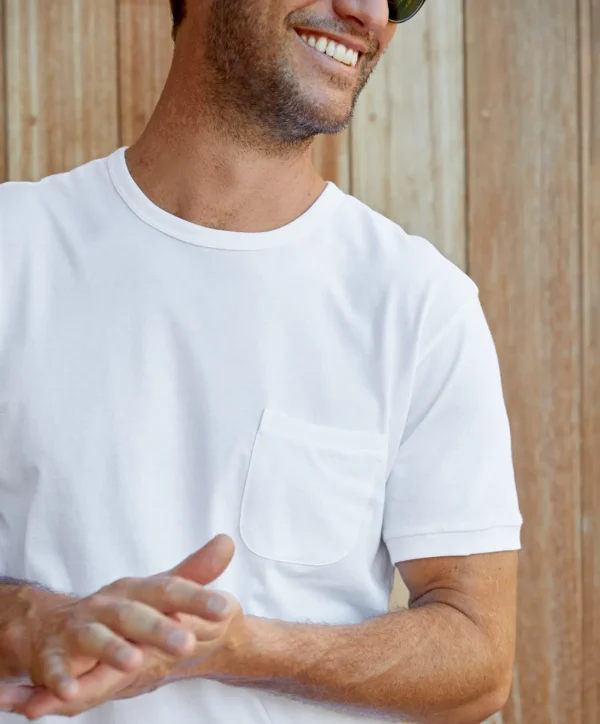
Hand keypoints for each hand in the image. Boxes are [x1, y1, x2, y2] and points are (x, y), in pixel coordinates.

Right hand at [0, 534, 237, 718]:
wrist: (48, 623)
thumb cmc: (116, 610)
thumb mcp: (155, 592)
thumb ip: (193, 574)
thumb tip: (228, 543)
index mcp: (136, 591)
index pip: (169, 591)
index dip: (196, 599)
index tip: (226, 609)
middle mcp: (108, 605)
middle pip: (134, 615)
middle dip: (159, 629)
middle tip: (188, 644)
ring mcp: (79, 628)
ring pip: (96, 637)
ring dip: (112, 650)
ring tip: (134, 663)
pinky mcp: (52, 654)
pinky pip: (54, 668)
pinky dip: (59, 679)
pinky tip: (69, 691)